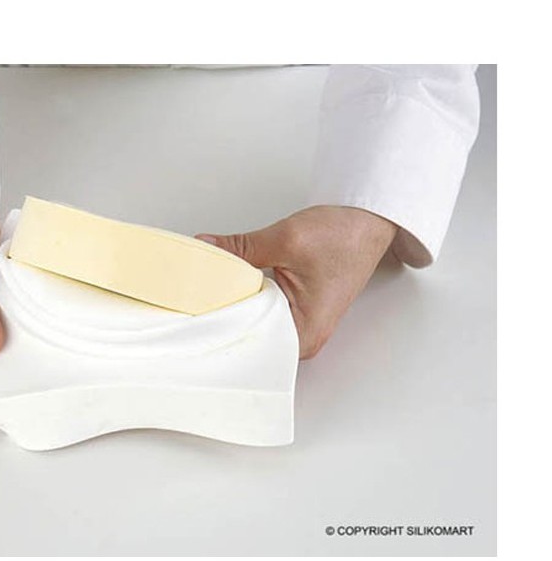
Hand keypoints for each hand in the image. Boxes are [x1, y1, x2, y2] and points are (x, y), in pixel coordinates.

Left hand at [197, 206, 397, 358]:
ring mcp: (299, 326)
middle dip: (222, 313)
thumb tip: (205, 249)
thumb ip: (240, 248)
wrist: (369, 220)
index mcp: (303, 334)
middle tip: (190, 297)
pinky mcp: (294, 312)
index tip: (191, 311)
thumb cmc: (346, 236)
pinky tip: (228, 285)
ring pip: (252, 321)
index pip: (248, 340)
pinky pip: (261, 310)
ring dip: (233, 302)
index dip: (219, 323)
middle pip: (248, 333)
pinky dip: (245, 296)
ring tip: (207, 289)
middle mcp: (302, 338)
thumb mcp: (286, 239)